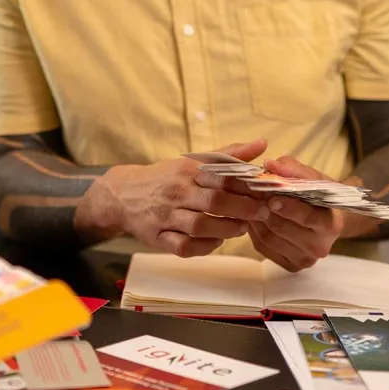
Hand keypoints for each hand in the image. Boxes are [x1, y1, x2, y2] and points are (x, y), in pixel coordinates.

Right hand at [76, 140, 269, 256]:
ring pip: (199, 226)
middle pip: (213, 202)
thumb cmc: (165, 178)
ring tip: (241, 228)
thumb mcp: (191, 162)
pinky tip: (216, 241)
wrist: (122, 194)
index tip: (265, 192)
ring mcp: (165, 217)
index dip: (246, 186)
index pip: (220, 177)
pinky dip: (203, 247)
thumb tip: (261, 142)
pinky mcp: (158, 237)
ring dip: (226, 229)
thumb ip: (227, 155)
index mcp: (185, 171)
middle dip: (242, 209)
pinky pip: (183, 246)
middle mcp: (175, 193)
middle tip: (262, 213)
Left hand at [245, 157, 343, 271]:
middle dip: (264, 208)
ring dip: (254, 217)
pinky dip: (253, 230)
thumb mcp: (310, 176)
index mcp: (330, 224)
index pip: (308, 217)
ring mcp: (305, 259)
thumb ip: (291, 170)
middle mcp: (320, 246)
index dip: (288, 207)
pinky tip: (252, 216)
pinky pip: (263, 247)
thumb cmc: (317, 193)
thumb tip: (270, 165)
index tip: (272, 197)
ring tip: (248, 201)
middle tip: (250, 193)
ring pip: (269, 238)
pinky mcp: (290, 265)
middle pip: (283, 228)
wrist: (324, 217)